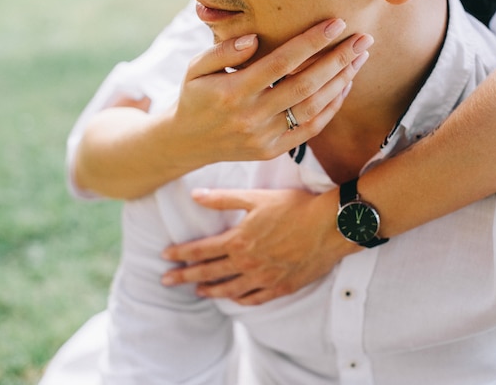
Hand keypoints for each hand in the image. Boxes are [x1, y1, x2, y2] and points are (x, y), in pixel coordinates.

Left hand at [161, 188, 361, 304]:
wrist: (331, 226)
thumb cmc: (295, 207)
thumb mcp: (256, 198)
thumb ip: (223, 199)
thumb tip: (196, 195)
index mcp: (238, 241)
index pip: (200, 251)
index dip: (180, 254)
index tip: (165, 257)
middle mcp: (247, 264)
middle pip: (208, 273)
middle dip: (184, 277)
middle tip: (165, 281)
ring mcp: (264, 279)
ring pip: (229, 290)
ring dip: (210, 290)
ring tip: (197, 291)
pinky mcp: (281, 287)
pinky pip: (254, 299)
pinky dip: (239, 300)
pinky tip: (233, 299)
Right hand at [172, 18, 372, 164]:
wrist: (188, 142)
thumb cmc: (195, 97)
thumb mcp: (196, 68)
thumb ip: (223, 51)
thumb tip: (255, 39)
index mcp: (233, 91)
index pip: (282, 62)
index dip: (312, 42)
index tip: (336, 24)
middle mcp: (251, 116)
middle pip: (305, 85)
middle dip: (338, 60)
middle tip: (363, 40)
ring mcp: (264, 137)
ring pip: (312, 108)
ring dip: (340, 83)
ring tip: (359, 60)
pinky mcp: (272, 151)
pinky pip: (309, 130)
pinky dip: (331, 109)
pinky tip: (343, 87)